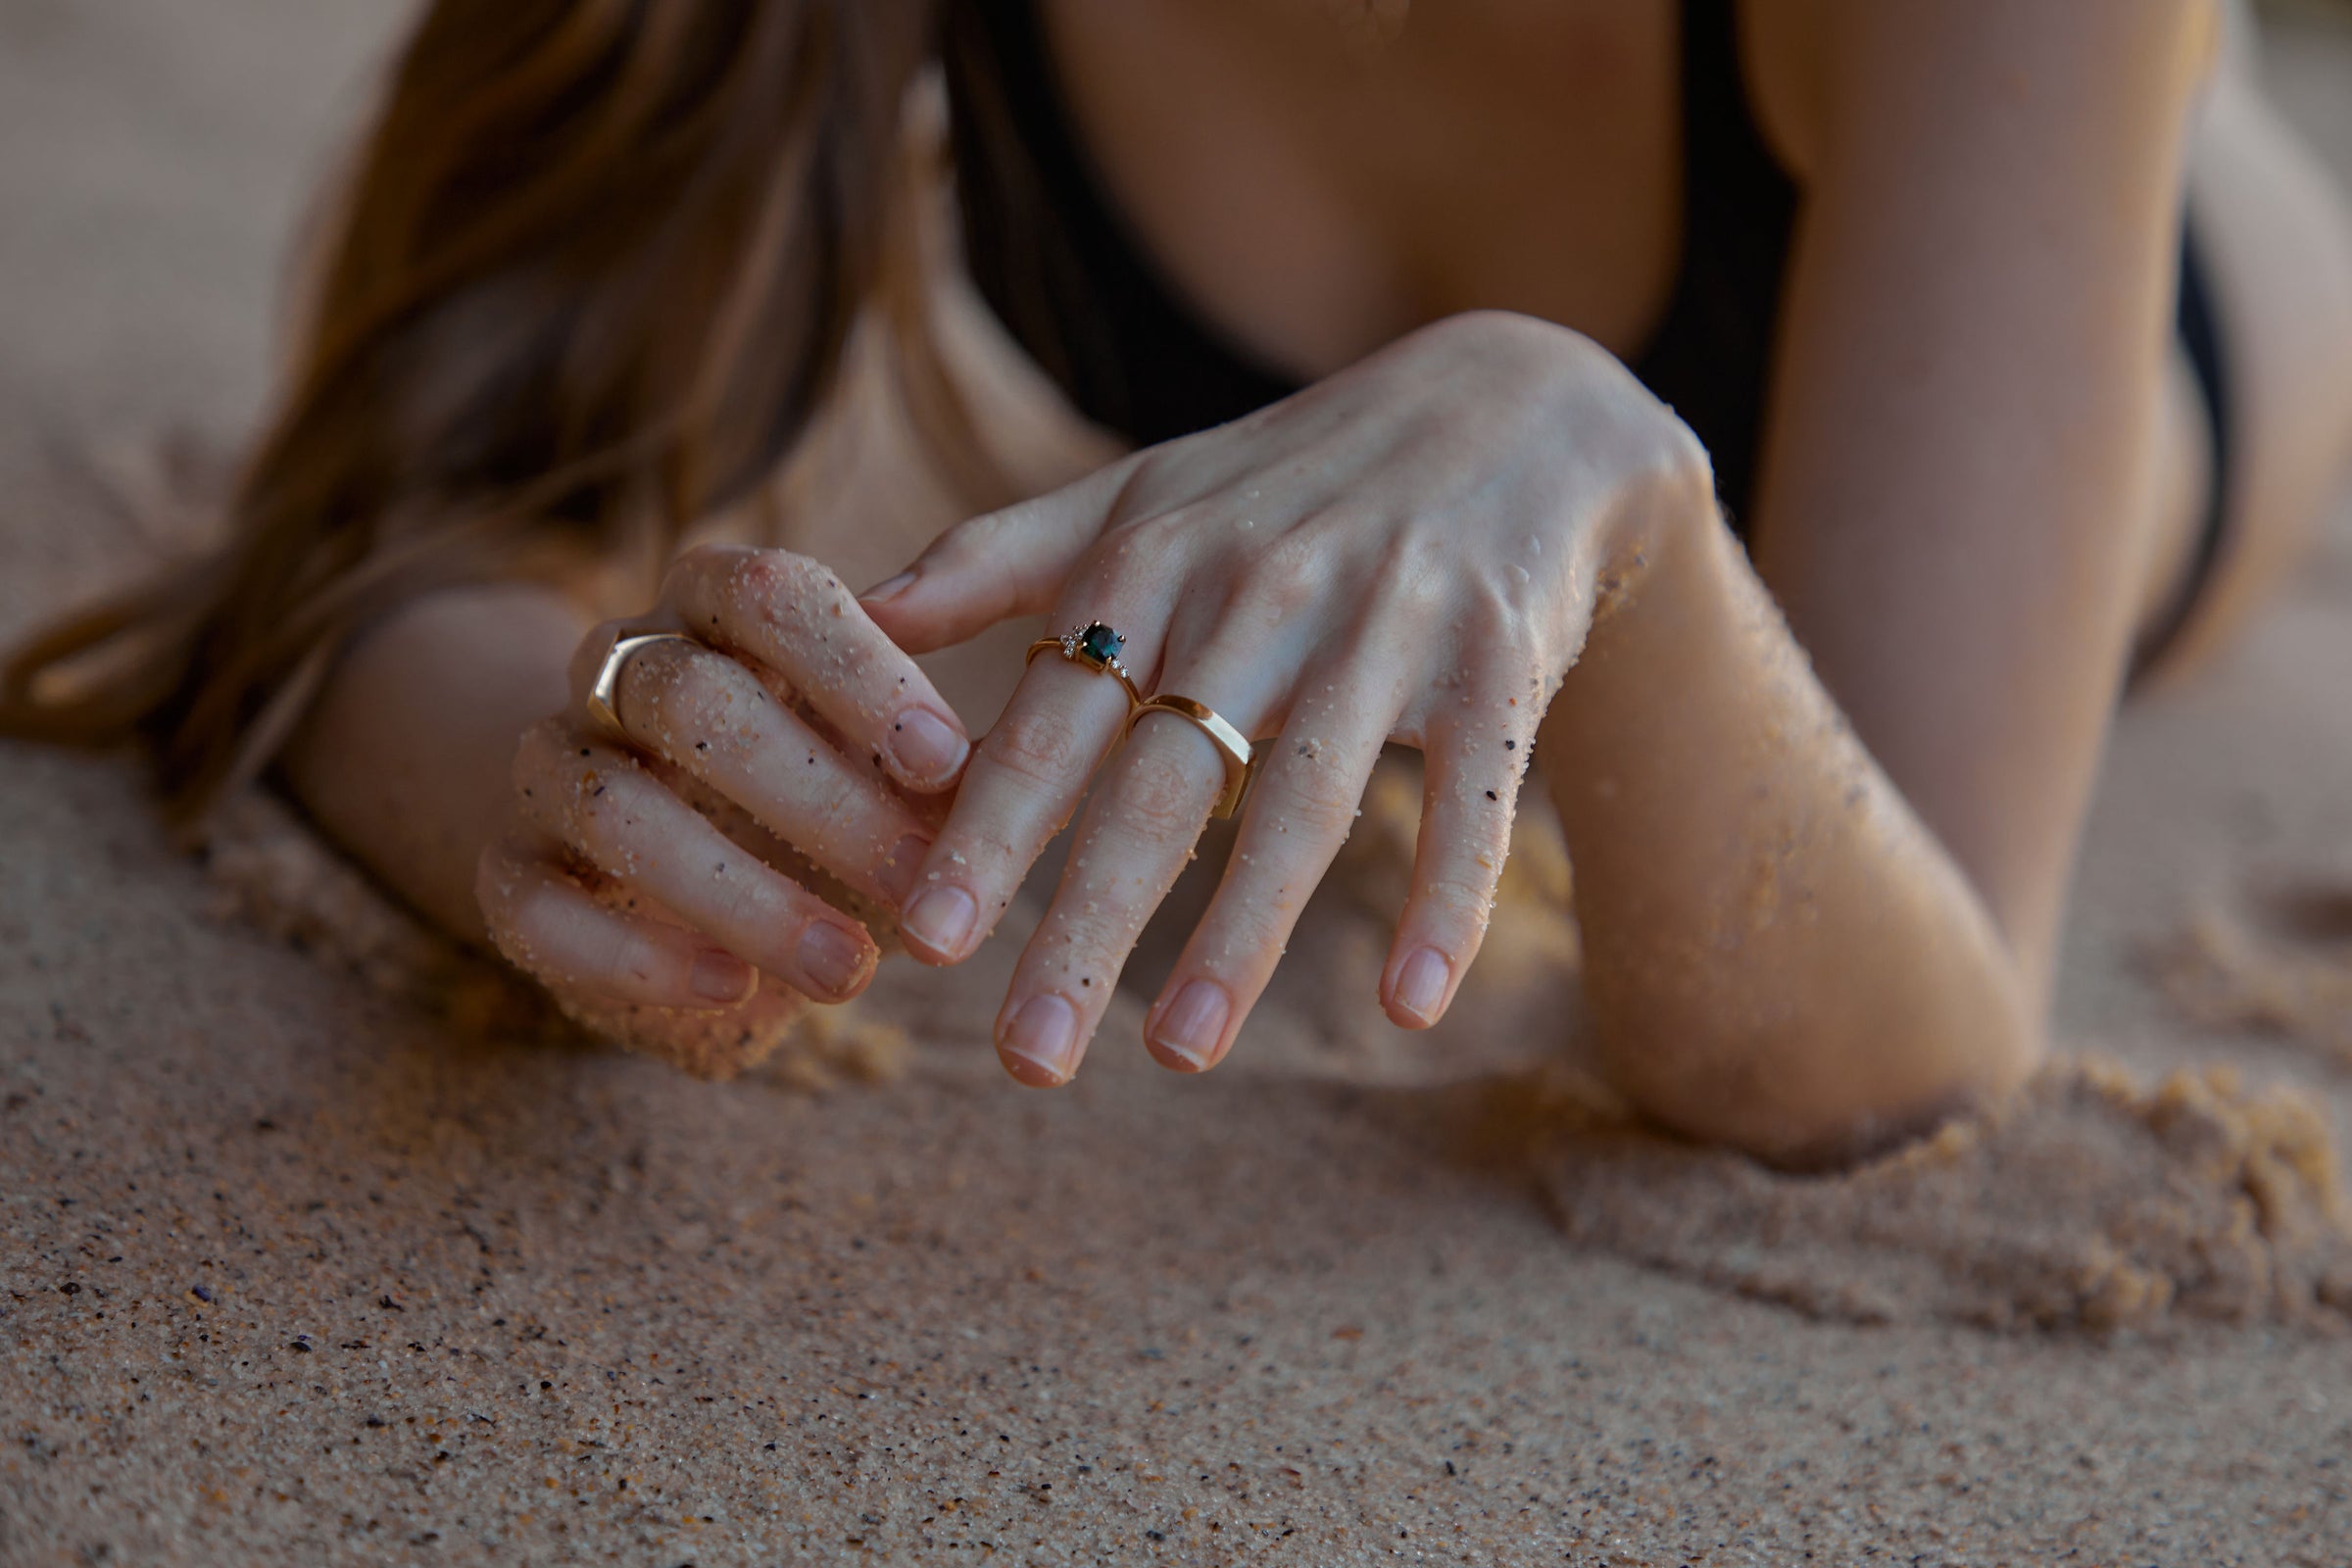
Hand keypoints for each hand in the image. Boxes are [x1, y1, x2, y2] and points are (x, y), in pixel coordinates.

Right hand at [474, 544, 969, 1070]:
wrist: (662, 869)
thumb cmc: (813, 800)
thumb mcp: (887, 771)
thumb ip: (943, 766)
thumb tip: (1042, 786)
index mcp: (712, 610)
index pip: (767, 593)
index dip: (855, 670)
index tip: (943, 760)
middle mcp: (615, 671)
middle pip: (688, 697)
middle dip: (816, 796)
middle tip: (921, 882)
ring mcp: (547, 768)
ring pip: (614, 808)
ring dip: (741, 894)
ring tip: (849, 971)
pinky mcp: (507, 875)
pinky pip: (536, 908)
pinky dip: (634, 951)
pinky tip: (729, 989)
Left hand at [860, 311, 1705, 1084]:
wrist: (1512, 407)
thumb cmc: (1287, 481)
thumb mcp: (1139, 492)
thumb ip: (995, 554)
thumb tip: (852, 605)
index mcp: (1153, 565)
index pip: (1054, 718)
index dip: (989, 829)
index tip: (924, 941)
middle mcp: (1260, 594)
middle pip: (1163, 782)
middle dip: (1087, 922)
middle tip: (1027, 1057)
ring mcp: (1385, 626)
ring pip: (1304, 802)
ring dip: (1241, 936)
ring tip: (1177, 1057)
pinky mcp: (1498, 661)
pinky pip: (1471, 797)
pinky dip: (1448, 899)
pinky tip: (1412, 1005)